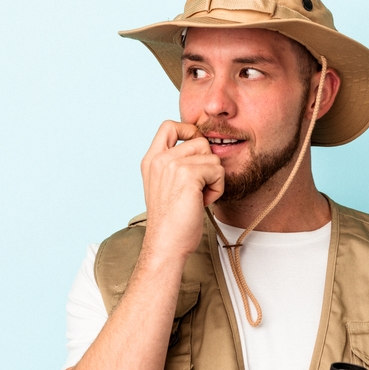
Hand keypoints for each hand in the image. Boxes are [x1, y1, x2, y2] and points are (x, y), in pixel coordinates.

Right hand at [139, 121, 224, 260]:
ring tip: (199, 196)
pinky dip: (216, 188)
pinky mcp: (188, 175)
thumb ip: (175, 164)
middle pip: (199, 141)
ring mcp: (172, 165)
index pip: (169, 125)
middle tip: (197, 187)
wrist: (166, 243)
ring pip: (212, 156)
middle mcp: (159, 159)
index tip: (196, 150)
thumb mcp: (165, 185)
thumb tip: (203, 147)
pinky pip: (217, 170)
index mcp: (151, 160)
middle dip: (206, 164)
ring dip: (213, 178)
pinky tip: (203, 202)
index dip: (188, 130)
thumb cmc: (170, 221)